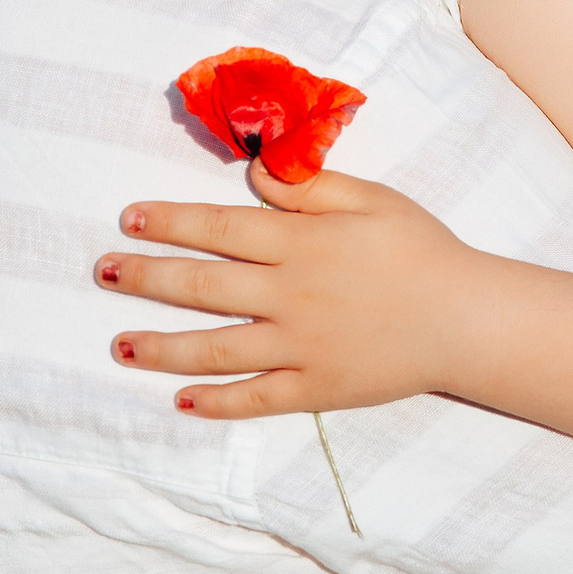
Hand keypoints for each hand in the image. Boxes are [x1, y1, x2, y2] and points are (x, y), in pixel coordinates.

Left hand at [95, 163, 490, 417]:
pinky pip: (255, 398)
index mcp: (302, 242)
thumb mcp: (370, 200)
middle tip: (103, 273)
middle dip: (146, 278)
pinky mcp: (316, 388)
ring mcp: (300, 347)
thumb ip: (309, 187)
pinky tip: (181, 398)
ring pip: (215, 348)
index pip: (220, 228)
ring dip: (161, 345)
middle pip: (203, 286)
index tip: (129, 219)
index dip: (170, 222)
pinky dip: (216, 400)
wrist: (469, 320)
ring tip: (119, 343)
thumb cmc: (421, 250)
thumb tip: (254, 173)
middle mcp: (291, 295)